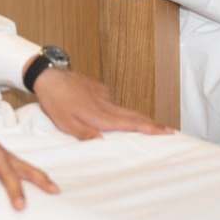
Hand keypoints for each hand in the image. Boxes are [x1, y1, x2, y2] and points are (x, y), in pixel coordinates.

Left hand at [33, 67, 172, 137]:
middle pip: (135, 115)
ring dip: (139, 119)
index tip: (166, 131)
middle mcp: (106, 104)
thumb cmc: (55, 101)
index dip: (149, 128)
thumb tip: (103, 143)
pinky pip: (114, 104)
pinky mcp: (99, 90)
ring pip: (125, 110)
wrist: (49, 75)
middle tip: (169, 131)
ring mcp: (104, 95)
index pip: (130, 123)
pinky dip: (122, 112)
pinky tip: (119, 116)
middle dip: (153, 124)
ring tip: (151, 127)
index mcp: (99, 115)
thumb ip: (84, 134)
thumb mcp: (64, 123)